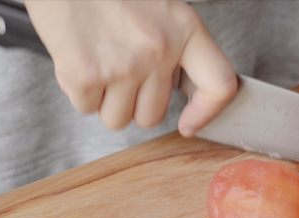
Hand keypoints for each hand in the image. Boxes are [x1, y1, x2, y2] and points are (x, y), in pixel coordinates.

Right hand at [25, 0, 236, 135]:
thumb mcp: (160, 8)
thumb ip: (177, 47)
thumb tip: (183, 90)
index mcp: (185, 29)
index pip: (219, 85)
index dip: (206, 113)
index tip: (189, 124)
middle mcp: (159, 50)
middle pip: (153, 115)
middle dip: (135, 103)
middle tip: (121, 72)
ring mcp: (122, 65)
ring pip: (118, 119)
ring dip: (106, 101)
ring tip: (99, 62)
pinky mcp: (85, 74)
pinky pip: (86, 107)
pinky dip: (80, 91)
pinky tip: (79, 58)